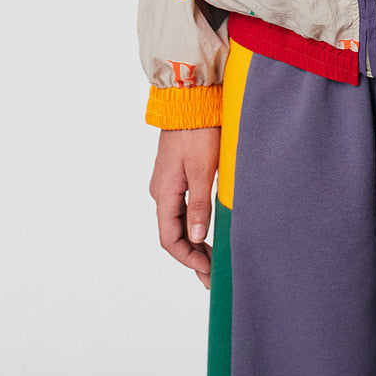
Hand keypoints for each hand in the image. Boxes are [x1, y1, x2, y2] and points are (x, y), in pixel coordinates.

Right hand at [149, 126, 220, 288]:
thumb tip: (197, 240)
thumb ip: (199, 205)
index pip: (170, 239)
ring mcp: (169, 183)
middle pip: (174, 234)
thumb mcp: (201, 170)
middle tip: (213, 276)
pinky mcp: (178, 174)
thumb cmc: (197, 132)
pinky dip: (194, 225)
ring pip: (179, 222)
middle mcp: (162, 192)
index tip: (209, 271)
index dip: (188, 259)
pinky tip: (208, 232)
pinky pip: (183, 208)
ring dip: (194, 242)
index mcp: (164, 194)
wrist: (189, 100)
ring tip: (213, 260)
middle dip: (192, 257)